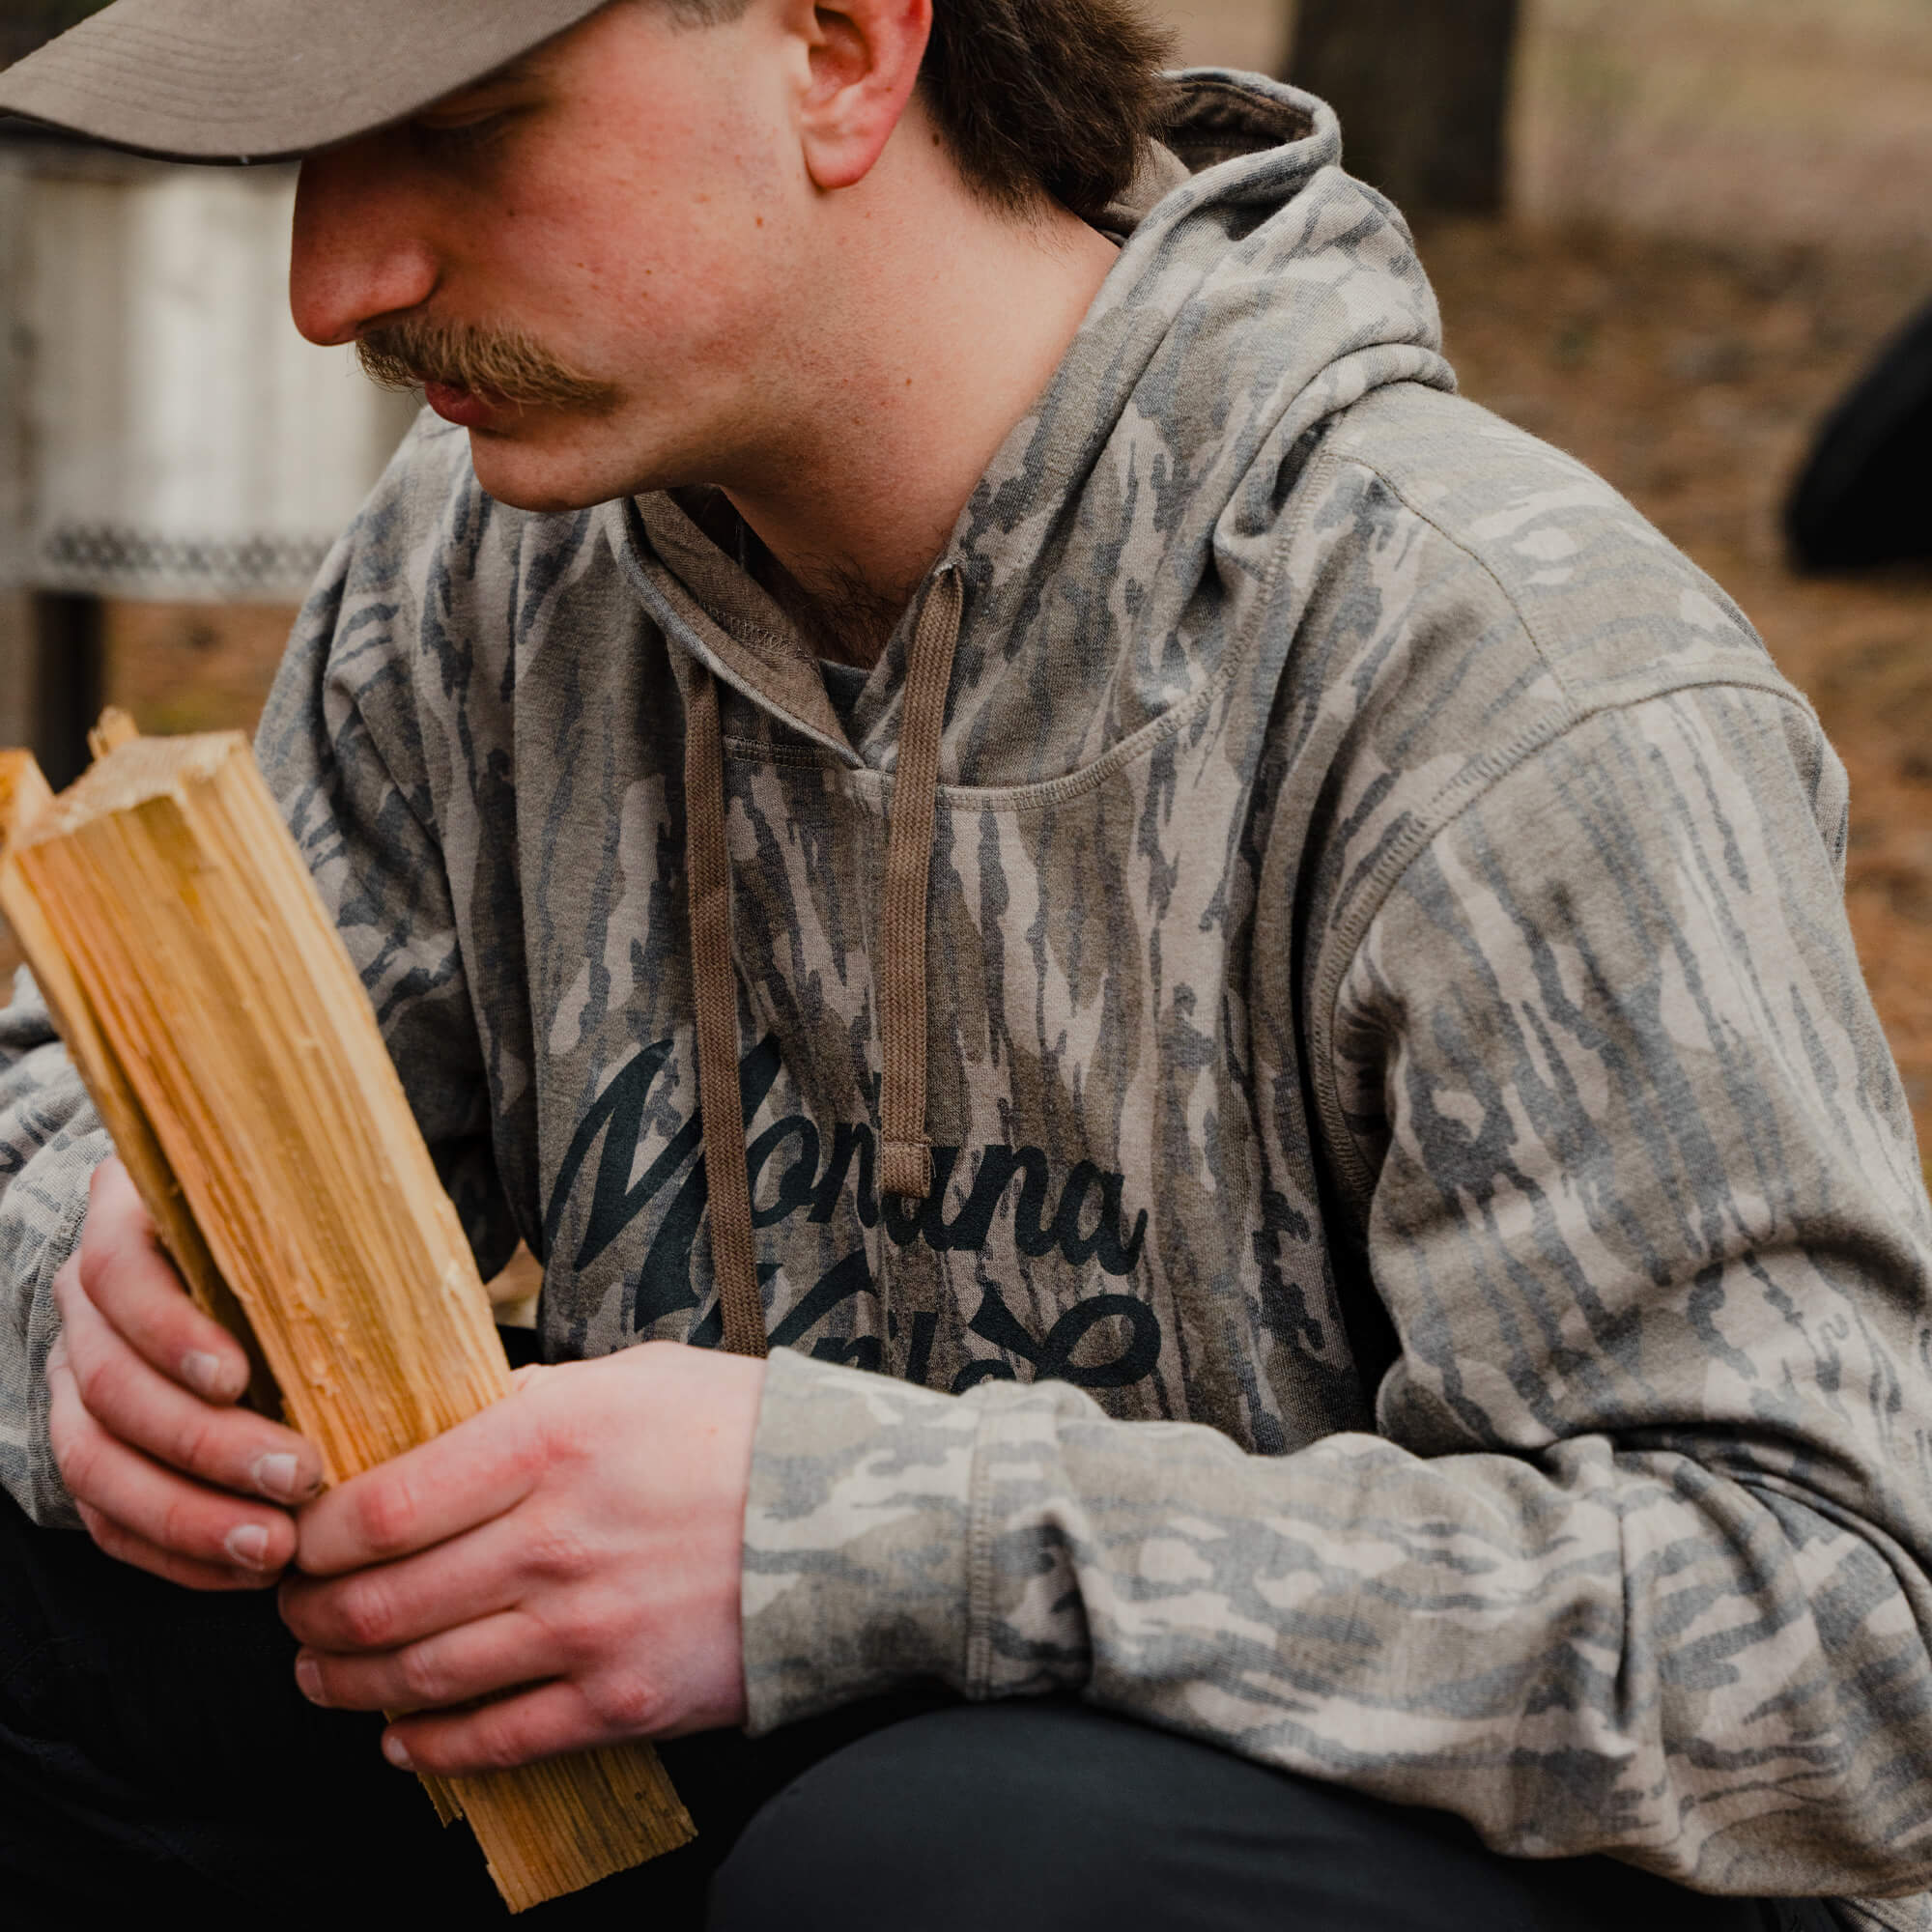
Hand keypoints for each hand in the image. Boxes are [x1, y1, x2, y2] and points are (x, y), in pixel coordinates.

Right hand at [47, 1159, 324, 1587]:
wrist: (258, 1272)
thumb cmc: (305, 1240)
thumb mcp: (310, 1216)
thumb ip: (330, 1235)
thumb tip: (408, 1277)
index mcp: (129, 1224)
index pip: (117, 1270)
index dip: (169, 1330)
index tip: (238, 1377)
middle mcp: (89, 1307)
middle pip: (110, 1382)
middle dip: (203, 1444)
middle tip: (298, 1478)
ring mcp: (78, 1381)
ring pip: (95, 1462)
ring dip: (187, 1515)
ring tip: (274, 1546)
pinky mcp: (93, 1450)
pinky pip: (109, 1519)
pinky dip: (176, 1553)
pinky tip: (247, 1569)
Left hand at [280, 1341, 764, 1774]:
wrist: (866, 1518)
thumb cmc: (749, 1431)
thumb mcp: (637, 1377)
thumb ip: (534, 1398)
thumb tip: (444, 1421)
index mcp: (550, 1440)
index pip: (379, 1505)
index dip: (313, 1534)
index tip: (298, 1535)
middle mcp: (553, 1540)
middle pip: (381, 1601)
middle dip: (312, 1614)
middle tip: (295, 1608)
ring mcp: (585, 1631)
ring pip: (419, 1678)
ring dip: (348, 1682)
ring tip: (324, 1672)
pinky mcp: (620, 1702)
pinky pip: (491, 1742)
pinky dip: (425, 1749)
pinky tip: (400, 1736)